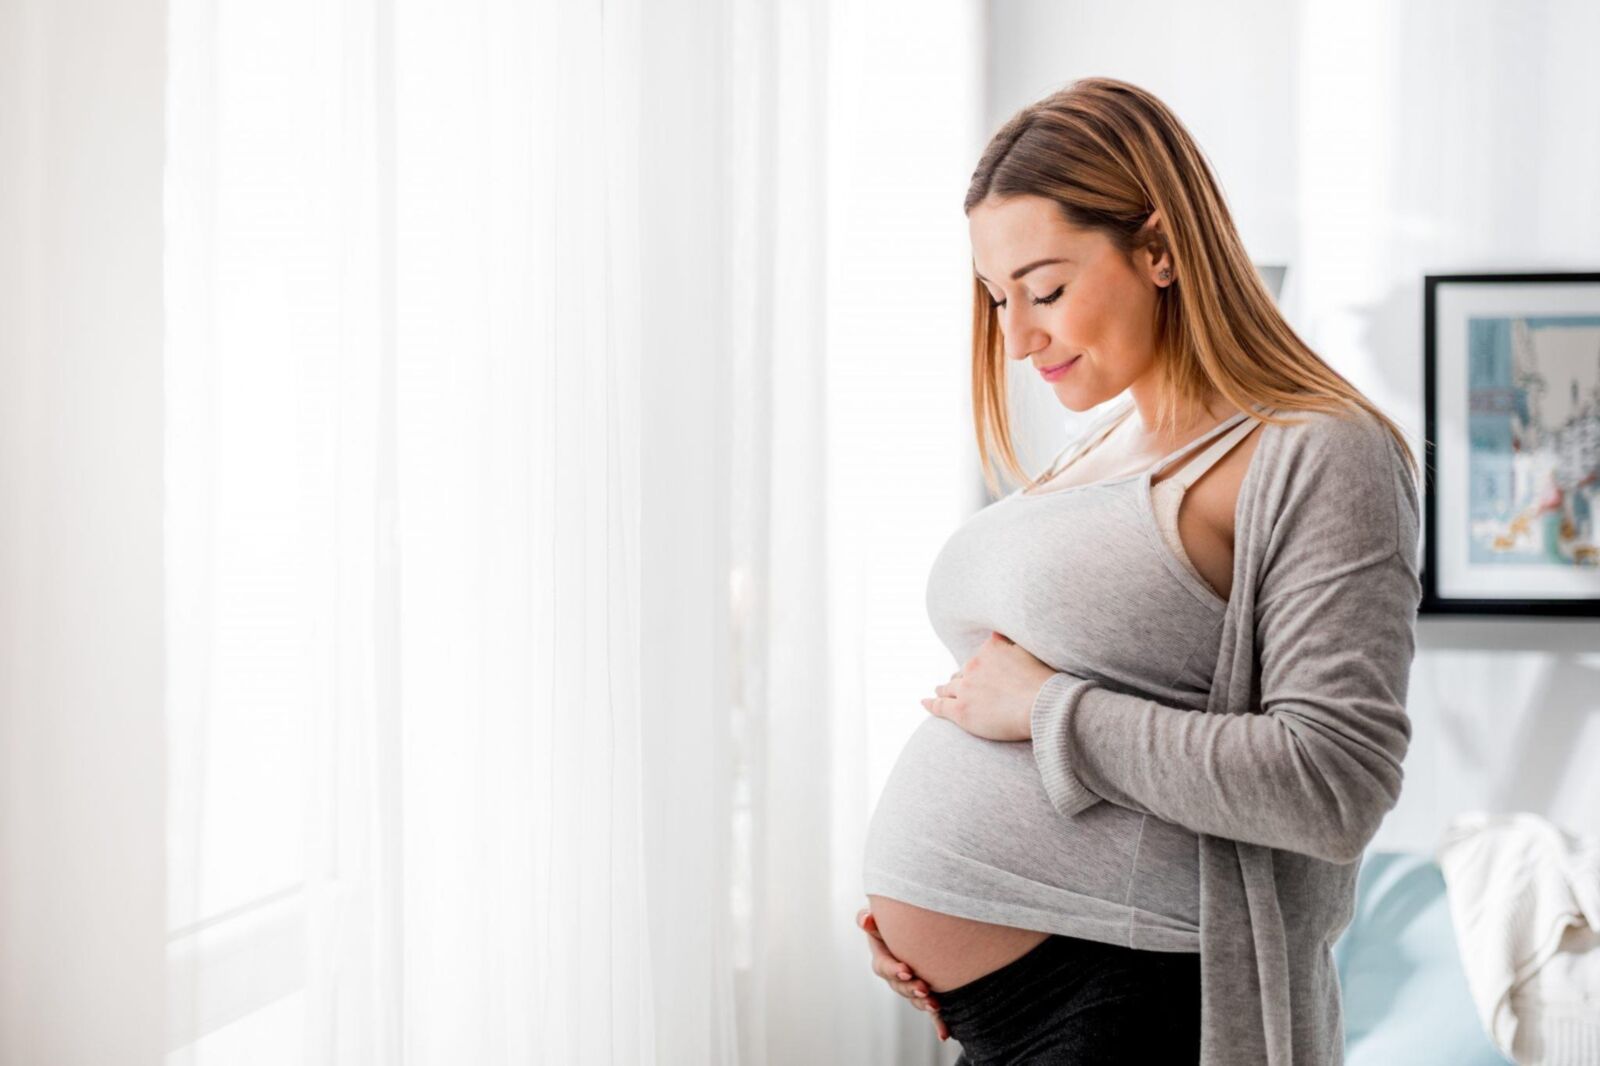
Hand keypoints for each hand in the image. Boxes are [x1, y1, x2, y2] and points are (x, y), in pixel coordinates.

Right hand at [856, 906, 948, 1041]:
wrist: (915, 930)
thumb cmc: (892, 922)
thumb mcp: (878, 919)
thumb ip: (869, 919)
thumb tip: (867, 919)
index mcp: (883, 958)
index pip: (884, 966)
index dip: (893, 969)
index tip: (906, 970)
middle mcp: (895, 976)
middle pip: (899, 986)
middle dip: (911, 989)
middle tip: (923, 988)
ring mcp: (911, 986)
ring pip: (915, 999)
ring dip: (924, 1003)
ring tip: (935, 1005)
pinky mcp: (927, 994)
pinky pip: (930, 1011)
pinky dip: (937, 1023)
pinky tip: (944, 1035)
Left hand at [920, 631, 1055, 741]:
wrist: (1044, 705)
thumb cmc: (1044, 680)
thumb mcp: (1029, 650)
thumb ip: (1012, 642)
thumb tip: (998, 633)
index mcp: (989, 649)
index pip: (978, 657)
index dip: (977, 666)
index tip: (978, 671)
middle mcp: (973, 666)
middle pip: (961, 673)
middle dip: (959, 679)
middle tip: (956, 684)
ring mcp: (965, 689)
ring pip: (949, 688)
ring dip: (943, 689)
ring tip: (939, 691)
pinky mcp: (961, 711)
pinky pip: (940, 706)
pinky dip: (931, 703)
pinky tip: (925, 702)